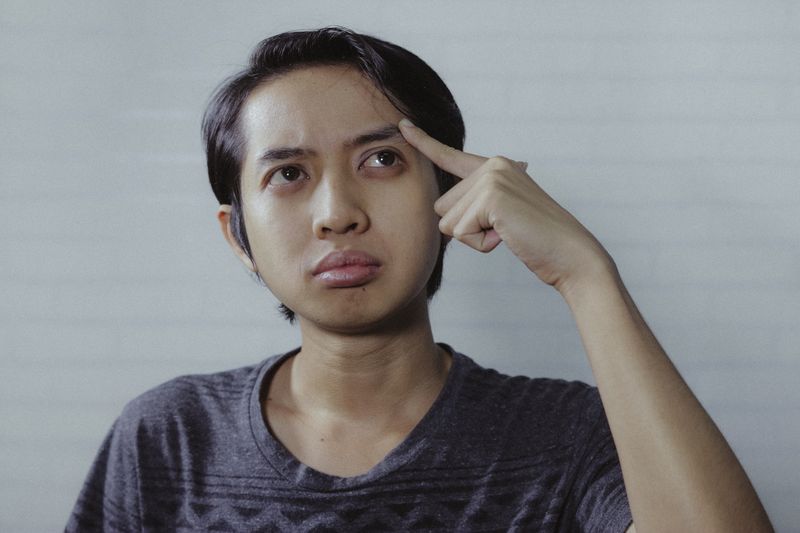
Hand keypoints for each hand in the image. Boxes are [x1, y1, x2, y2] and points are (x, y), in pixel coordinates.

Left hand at [399, 119, 613, 293]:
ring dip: (474, 238)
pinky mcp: (491, 196)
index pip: (450, 156)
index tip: (402, 125)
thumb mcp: (502, 216)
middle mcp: (492, 165)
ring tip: (508, 232)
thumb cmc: (538, 241)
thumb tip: (443, 216)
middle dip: (466, 229)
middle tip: (504, 229)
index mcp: (495, 166)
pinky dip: (481, 245)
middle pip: (441, 207)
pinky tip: (507, 237)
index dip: (424, 142)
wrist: (570, 255)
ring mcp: (492, 178)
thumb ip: (477, 205)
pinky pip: (461, 233)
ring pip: (448, 222)